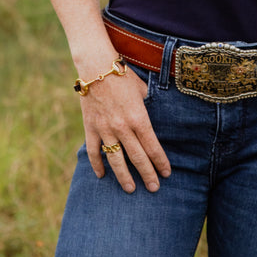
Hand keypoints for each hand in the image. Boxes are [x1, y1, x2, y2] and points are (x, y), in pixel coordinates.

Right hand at [80, 65, 170, 193]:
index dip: (160, 162)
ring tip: (131, 189)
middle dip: (148, 175)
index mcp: (138, 118)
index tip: (166, 173)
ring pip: (116, 160)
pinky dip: (97, 165)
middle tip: (154, 189)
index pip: (152, 146)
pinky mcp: (90, 128)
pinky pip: (93, 151)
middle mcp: (122, 127)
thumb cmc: (123, 75)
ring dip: (124, 177)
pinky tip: (102, 175)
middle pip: (137, 157)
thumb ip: (148, 105)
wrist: (96, 66)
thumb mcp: (143, 89)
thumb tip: (154, 115)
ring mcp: (105, 129)